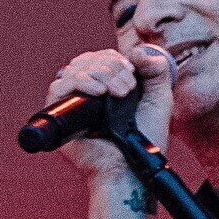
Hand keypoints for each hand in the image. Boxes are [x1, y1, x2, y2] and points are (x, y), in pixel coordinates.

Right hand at [44, 44, 174, 178]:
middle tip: (127, 89)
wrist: (132, 167)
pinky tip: (98, 92)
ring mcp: (73, 104)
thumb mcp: (159, 100)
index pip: (101, 57)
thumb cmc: (144, 141)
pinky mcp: (60, 116)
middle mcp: (87, 94)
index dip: (116, 59)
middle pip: (88, 60)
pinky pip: (59, 87)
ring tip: (117, 93)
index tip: (133, 74)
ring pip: (74, 68)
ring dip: (100, 72)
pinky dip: (79, 82)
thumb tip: (137, 51)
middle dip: (111, 66)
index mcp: (106, 87)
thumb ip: (157, 71)